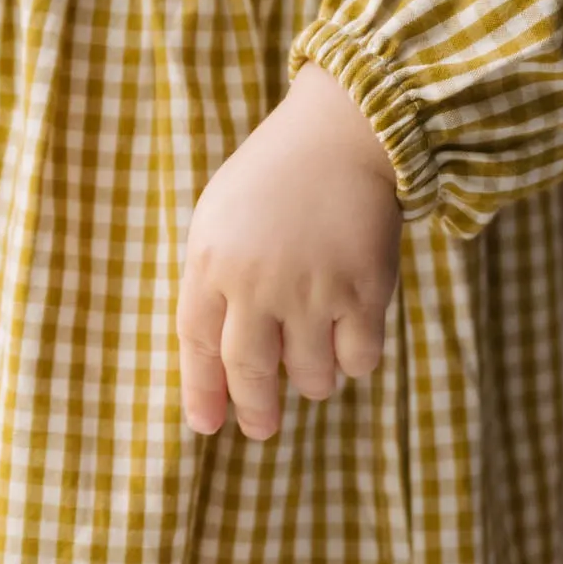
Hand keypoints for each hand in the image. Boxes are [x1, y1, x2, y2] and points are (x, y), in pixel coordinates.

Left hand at [177, 58, 402, 440]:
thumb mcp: (220, 219)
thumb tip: (215, 358)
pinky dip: (355, 361)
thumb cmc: (275, 178)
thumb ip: (211, 281)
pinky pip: (359, 360)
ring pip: (311, 376)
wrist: (342, 134)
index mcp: (212, 263)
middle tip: (262, 429)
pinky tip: (351, 340)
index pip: (199, 347)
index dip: (202, 393)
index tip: (208, 426)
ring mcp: (313, 289)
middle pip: (252, 373)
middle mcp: (258, 283)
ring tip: (315, 367)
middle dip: (257, 411)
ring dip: (313, 381)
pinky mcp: (364, 290)